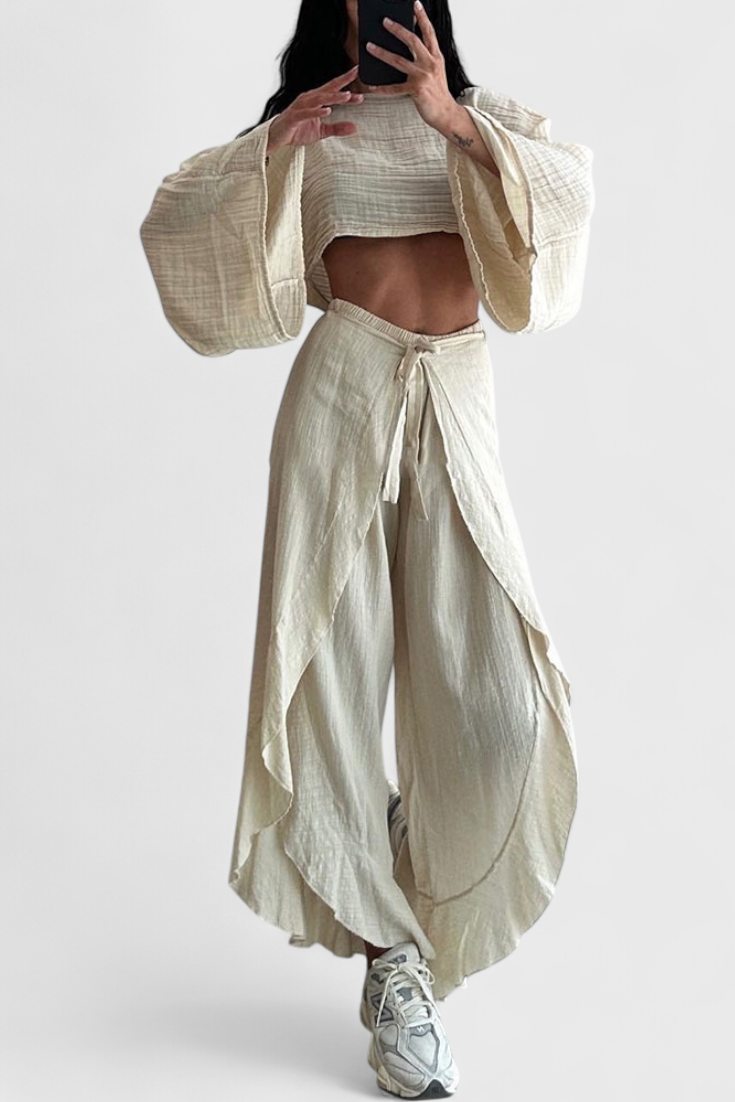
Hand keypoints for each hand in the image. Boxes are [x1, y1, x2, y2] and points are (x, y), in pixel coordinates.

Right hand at [267, 65, 363, 152]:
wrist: (276, 137)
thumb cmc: (297, 130)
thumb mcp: (321, 132)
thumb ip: (337, 128)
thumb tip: (354, 128)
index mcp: (316, 99)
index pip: (334, 89)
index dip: (347, 81)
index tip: (360, 74)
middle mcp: (309, 98)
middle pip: (329, 88)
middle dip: (343, 80)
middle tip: (356, 73)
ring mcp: (301, 106)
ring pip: (320, 99)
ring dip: (334, 97)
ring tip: (347, 96)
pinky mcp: (294, 116)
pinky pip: (307, 112)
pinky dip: (318, 111)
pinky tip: (328, 111)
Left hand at [365, 0, 455, 130]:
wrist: (445, 112)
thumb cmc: (437, 91)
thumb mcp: (435, 69)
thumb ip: (426, 57)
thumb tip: (409, 45)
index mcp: (436, 56)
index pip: (429, 32)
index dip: (422, 17)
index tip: (415, 4)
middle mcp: (430, 63)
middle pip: (412, 40)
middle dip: (397, 29)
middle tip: (384, 21)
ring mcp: (423, 76)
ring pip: (399, 61)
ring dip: (382, 53)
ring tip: (369, 46)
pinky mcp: (416, 90)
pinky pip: (395, 88)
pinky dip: (382, 88)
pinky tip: (371, 86)